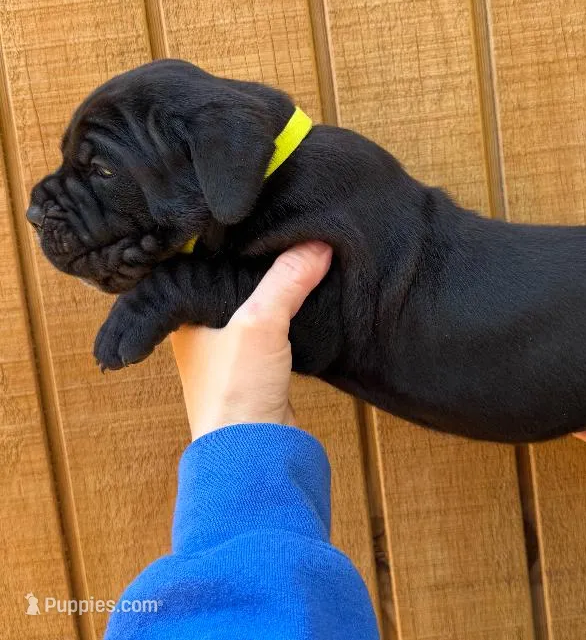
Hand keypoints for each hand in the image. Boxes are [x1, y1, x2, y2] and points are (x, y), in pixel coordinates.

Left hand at [170, 242, 332, 439]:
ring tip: (297, 259)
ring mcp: (228, 352)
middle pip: (229, 284)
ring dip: (273, 291)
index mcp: (184, 316)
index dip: (225, 242)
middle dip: (255, 263)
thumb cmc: (235, 390)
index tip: (251, 218)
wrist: (254, 451)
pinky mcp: (255, 369)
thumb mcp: (261, 322)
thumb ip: (287, 280)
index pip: (200, 264)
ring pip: (251, 307)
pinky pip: (270, 330)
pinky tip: (302, 302)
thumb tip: (317, 245)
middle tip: (282, 232)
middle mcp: (201, 332)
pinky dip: (285, 315)